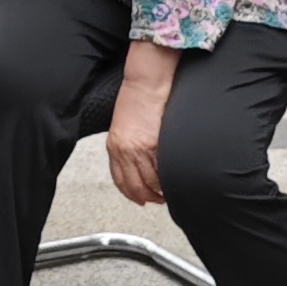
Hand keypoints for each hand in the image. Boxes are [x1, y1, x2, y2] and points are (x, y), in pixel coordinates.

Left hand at [104, 78, 170, 207]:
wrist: (146, 84)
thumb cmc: (135, 100)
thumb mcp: (122, 126)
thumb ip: (126, 146)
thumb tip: (136, 164)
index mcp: (113, 146)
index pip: (119, 179)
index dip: (130, 193)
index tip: (139, 199)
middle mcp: (124, 151)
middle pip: (134, 186)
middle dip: (146, 197)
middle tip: (157, 200)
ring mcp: (139, 149)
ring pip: (150, 182)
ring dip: (160, 191)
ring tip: (167, 192)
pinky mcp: (154, 144)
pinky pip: (161, 170)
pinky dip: (167, 179)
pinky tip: (172, 180)